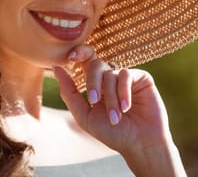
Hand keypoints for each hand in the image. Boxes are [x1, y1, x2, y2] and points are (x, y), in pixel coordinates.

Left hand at [53, 45, 185, 175]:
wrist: (140, 144)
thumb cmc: (112, 133)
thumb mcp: (85, 116)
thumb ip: (69, 93)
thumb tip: (56, 68)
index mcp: (96, 84)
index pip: (85, 60)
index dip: (78, 53)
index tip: (70, 57)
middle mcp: (110, 77)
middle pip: (95, 64)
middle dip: (92, 83)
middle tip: (93, 101)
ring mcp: (125, 77)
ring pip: (110, 74)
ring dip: (110, 97)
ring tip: (116, 117)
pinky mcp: (141, 77)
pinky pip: (126, 74)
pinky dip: (123, 91)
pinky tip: (126, 107)